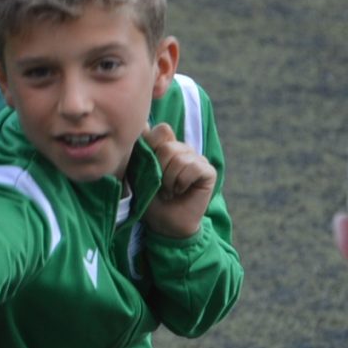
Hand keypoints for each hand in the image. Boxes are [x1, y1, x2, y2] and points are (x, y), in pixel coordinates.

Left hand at [140, 123, 215, 239]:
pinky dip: (182, 182)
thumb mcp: (139, 170)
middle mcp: (183, 149)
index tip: (148, 168)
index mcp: (166, 146)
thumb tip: (143, 123)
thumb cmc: (150, 198)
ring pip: (180, 157)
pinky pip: (194, 167)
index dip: (152, 147)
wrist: (164, 223)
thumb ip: (142, 147)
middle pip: (168, 146)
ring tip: (169, 191)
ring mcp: (197, 159)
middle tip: (160, 185)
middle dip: (159, 169)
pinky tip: (181, 191)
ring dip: (169, 180)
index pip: (161, 130)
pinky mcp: (208, 172)